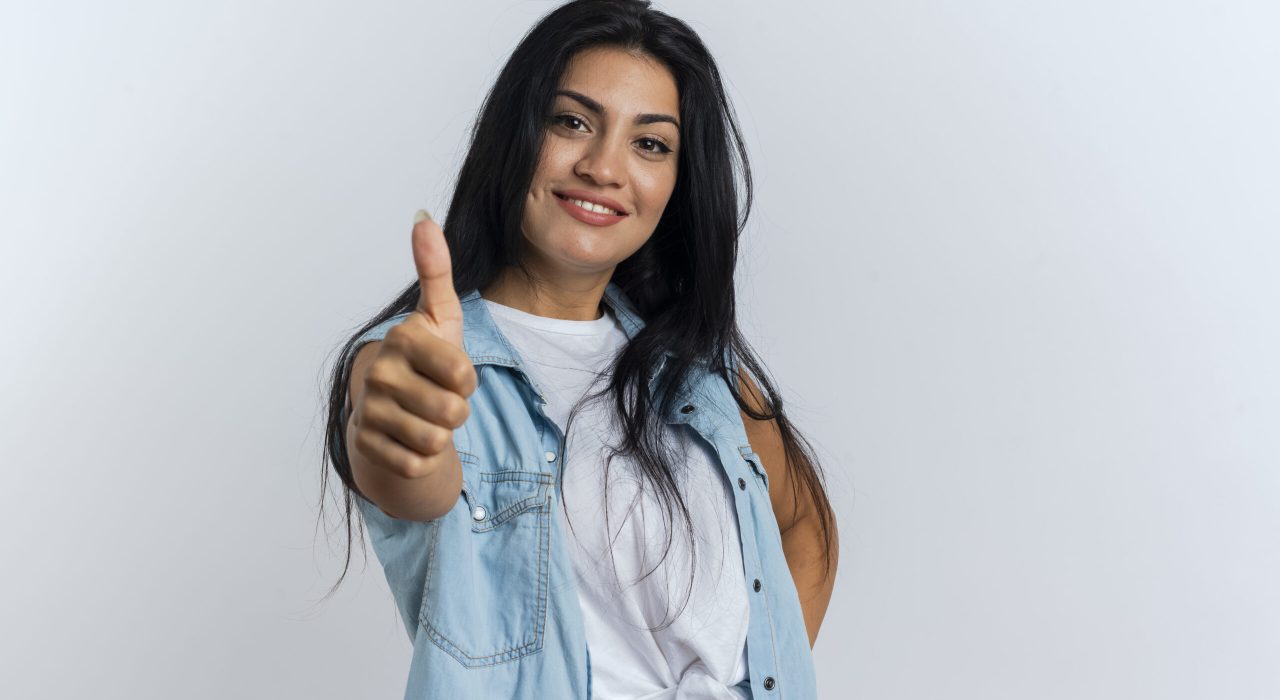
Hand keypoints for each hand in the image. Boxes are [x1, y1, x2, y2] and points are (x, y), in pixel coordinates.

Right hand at [349, 210, 476, 480]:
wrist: (390, 411)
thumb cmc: (425, 361)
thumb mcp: (439, 316)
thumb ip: (435, 270)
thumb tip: (422, 218)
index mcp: (402, 337)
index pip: (463, 374)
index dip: (468, 380)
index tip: (452, 371)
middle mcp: (378, 372)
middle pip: (452, 411)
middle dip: (457, 411)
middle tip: (439, 398)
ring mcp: (368, 411)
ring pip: (436, 441)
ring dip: (442, 435)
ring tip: (425, 417)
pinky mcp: (366, 447)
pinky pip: (418, 464)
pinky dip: (423, 458)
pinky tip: (409, 438)